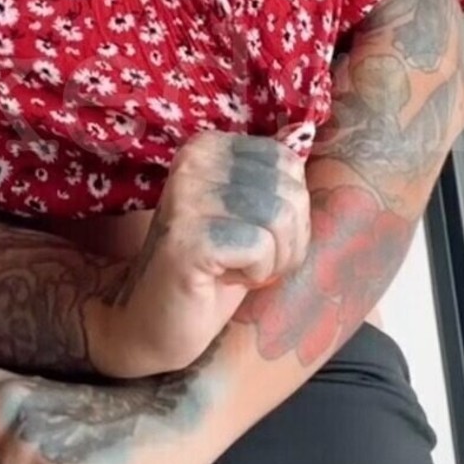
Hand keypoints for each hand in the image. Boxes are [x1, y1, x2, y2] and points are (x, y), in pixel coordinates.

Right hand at [88, 130, 311, 377]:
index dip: (292, 210)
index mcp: (208, 146)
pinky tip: (224, 279)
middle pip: (290, 192)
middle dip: (288, 240)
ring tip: (241, 270)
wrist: (156, 322)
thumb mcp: (246, 212)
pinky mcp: (189, 237)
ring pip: (280, 218)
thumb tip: (307, 141)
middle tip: (252, 260)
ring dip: (273, 260)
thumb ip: (270, 179)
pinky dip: (257, 274)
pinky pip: (262, 248)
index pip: (288, 163)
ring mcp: (186, 196)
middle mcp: (193, 160)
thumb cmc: (213, 269)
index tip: (258, 235)